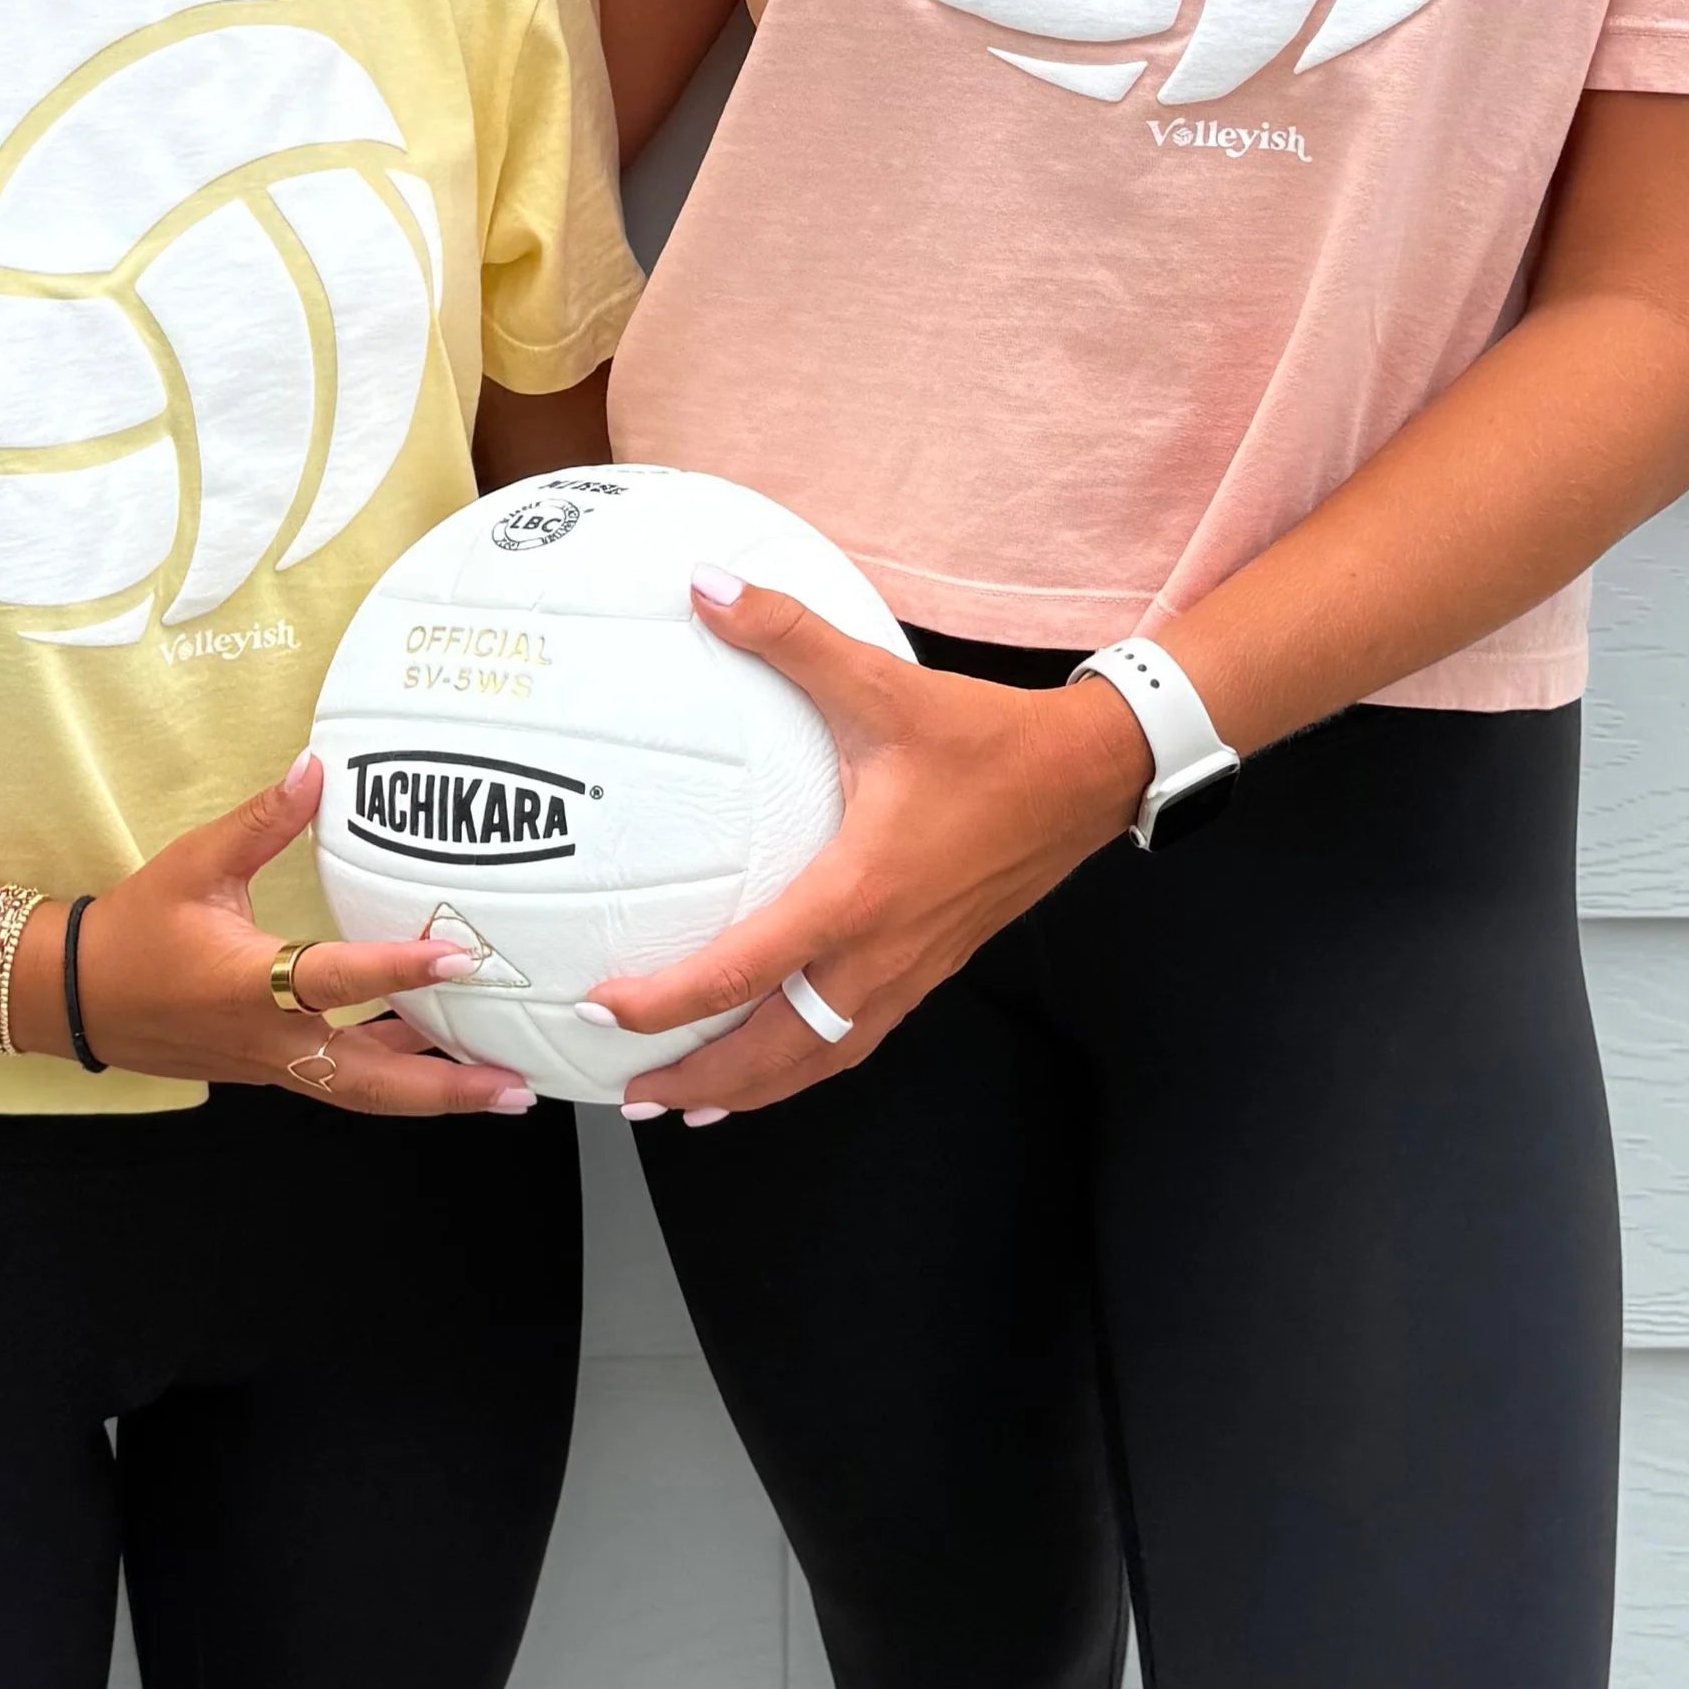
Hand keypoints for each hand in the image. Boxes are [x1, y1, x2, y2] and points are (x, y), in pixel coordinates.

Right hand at [57, 751, 537, 1115]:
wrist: (80, 996)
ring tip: (500, 1084)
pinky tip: (438, 1053)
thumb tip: (315, 768)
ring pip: (362, 1091)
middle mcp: (270, 1038)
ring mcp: (273, 1062)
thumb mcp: (195, 863)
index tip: (457, 957)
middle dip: (444, 1089)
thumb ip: (262, 819)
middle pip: (368, 1081)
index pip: (336, 980)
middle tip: (513, 1086)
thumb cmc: (136, 930)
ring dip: (432, 1091)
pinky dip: (394, 1071)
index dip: (398, 970)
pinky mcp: (274, 1067)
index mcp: (248, 985)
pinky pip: (344, 1079)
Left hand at [583, 578, 1154, 1118]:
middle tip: (627, 1092)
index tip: (604, 1012)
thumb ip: (787, 634)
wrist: (1084, 777)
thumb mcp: (878, 681)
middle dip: (698, 1080)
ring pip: (820, 1061)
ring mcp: (911, 972)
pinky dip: (806, 1064)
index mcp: (856, 896)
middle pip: (776, 1053)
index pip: (743, 971)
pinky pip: (856, 1041)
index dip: (666, 1003)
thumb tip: (705, 587)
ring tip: (690, 1102)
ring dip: (752, 1089)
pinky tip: (781, 1056)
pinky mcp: (932, 969)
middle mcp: (880, 954)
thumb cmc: (986, 738)